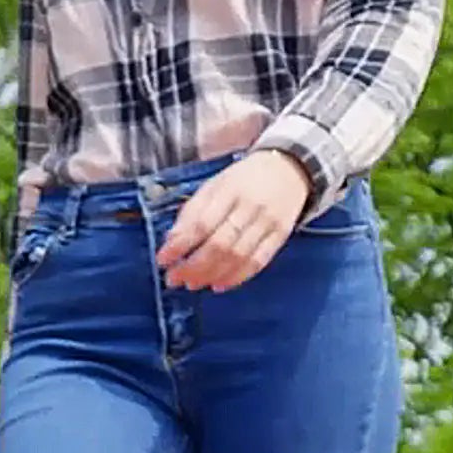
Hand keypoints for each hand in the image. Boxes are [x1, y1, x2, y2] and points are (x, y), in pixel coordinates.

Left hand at [155, 151, 310, 292]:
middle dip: (193, 266)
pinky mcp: (281, 235)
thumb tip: (171, 243)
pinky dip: (237, 277)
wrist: (290, 167)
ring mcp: (268, 222)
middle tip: (174, 279)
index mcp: (230, 190)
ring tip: (192, 283)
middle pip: (219, 244)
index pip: (201, 223)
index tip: (163, 261)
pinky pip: (258, 261)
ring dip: (211, 275)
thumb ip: (192, 213)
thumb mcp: (214, 186)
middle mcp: (250, 206)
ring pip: (238, 256)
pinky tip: (219, 284)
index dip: (180, 246)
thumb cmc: (243, 180)